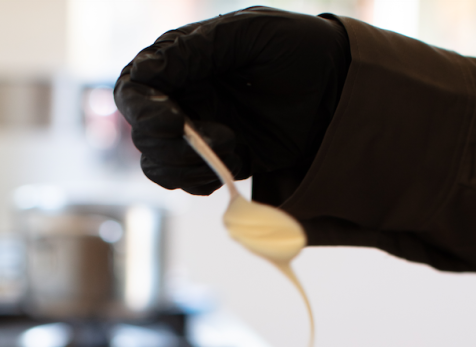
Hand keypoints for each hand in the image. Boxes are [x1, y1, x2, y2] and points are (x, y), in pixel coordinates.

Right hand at [114, 7, 348, 194]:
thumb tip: (150, 67)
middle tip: (214, 138)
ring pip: (161, 164)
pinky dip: (206, 180)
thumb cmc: (299, 49)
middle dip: (170, 145)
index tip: (173, 122)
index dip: (143, 109)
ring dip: (189, 166)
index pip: (135, 87)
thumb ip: (197, 49)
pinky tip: (237, 161)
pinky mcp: (221, 159)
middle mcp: (185, 97)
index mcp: (184, 60)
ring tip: (233, 147)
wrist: (340, 90)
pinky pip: (191, 182)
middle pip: (144, 134)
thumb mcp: (249, 35)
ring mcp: (200, 131)